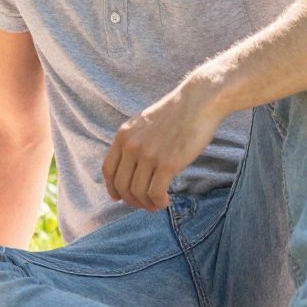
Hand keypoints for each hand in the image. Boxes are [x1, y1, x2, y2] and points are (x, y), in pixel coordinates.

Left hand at [102, 84, 223, 211]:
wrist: (198, 102)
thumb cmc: (175, 113)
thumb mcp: (143, 123)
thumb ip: (133, 141)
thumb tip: (131, 167)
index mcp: (123, 135)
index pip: (108, 170)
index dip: (112, 188)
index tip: (119, 197)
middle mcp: (132, 146)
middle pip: (122, 185)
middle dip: (131, 200)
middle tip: (144, 204)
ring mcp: (148, 155)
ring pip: (137, 193)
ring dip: (147, 204)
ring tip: (157, 204)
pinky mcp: (167, 163)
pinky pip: (155, 193)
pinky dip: (158, 202)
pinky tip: (165, 201)